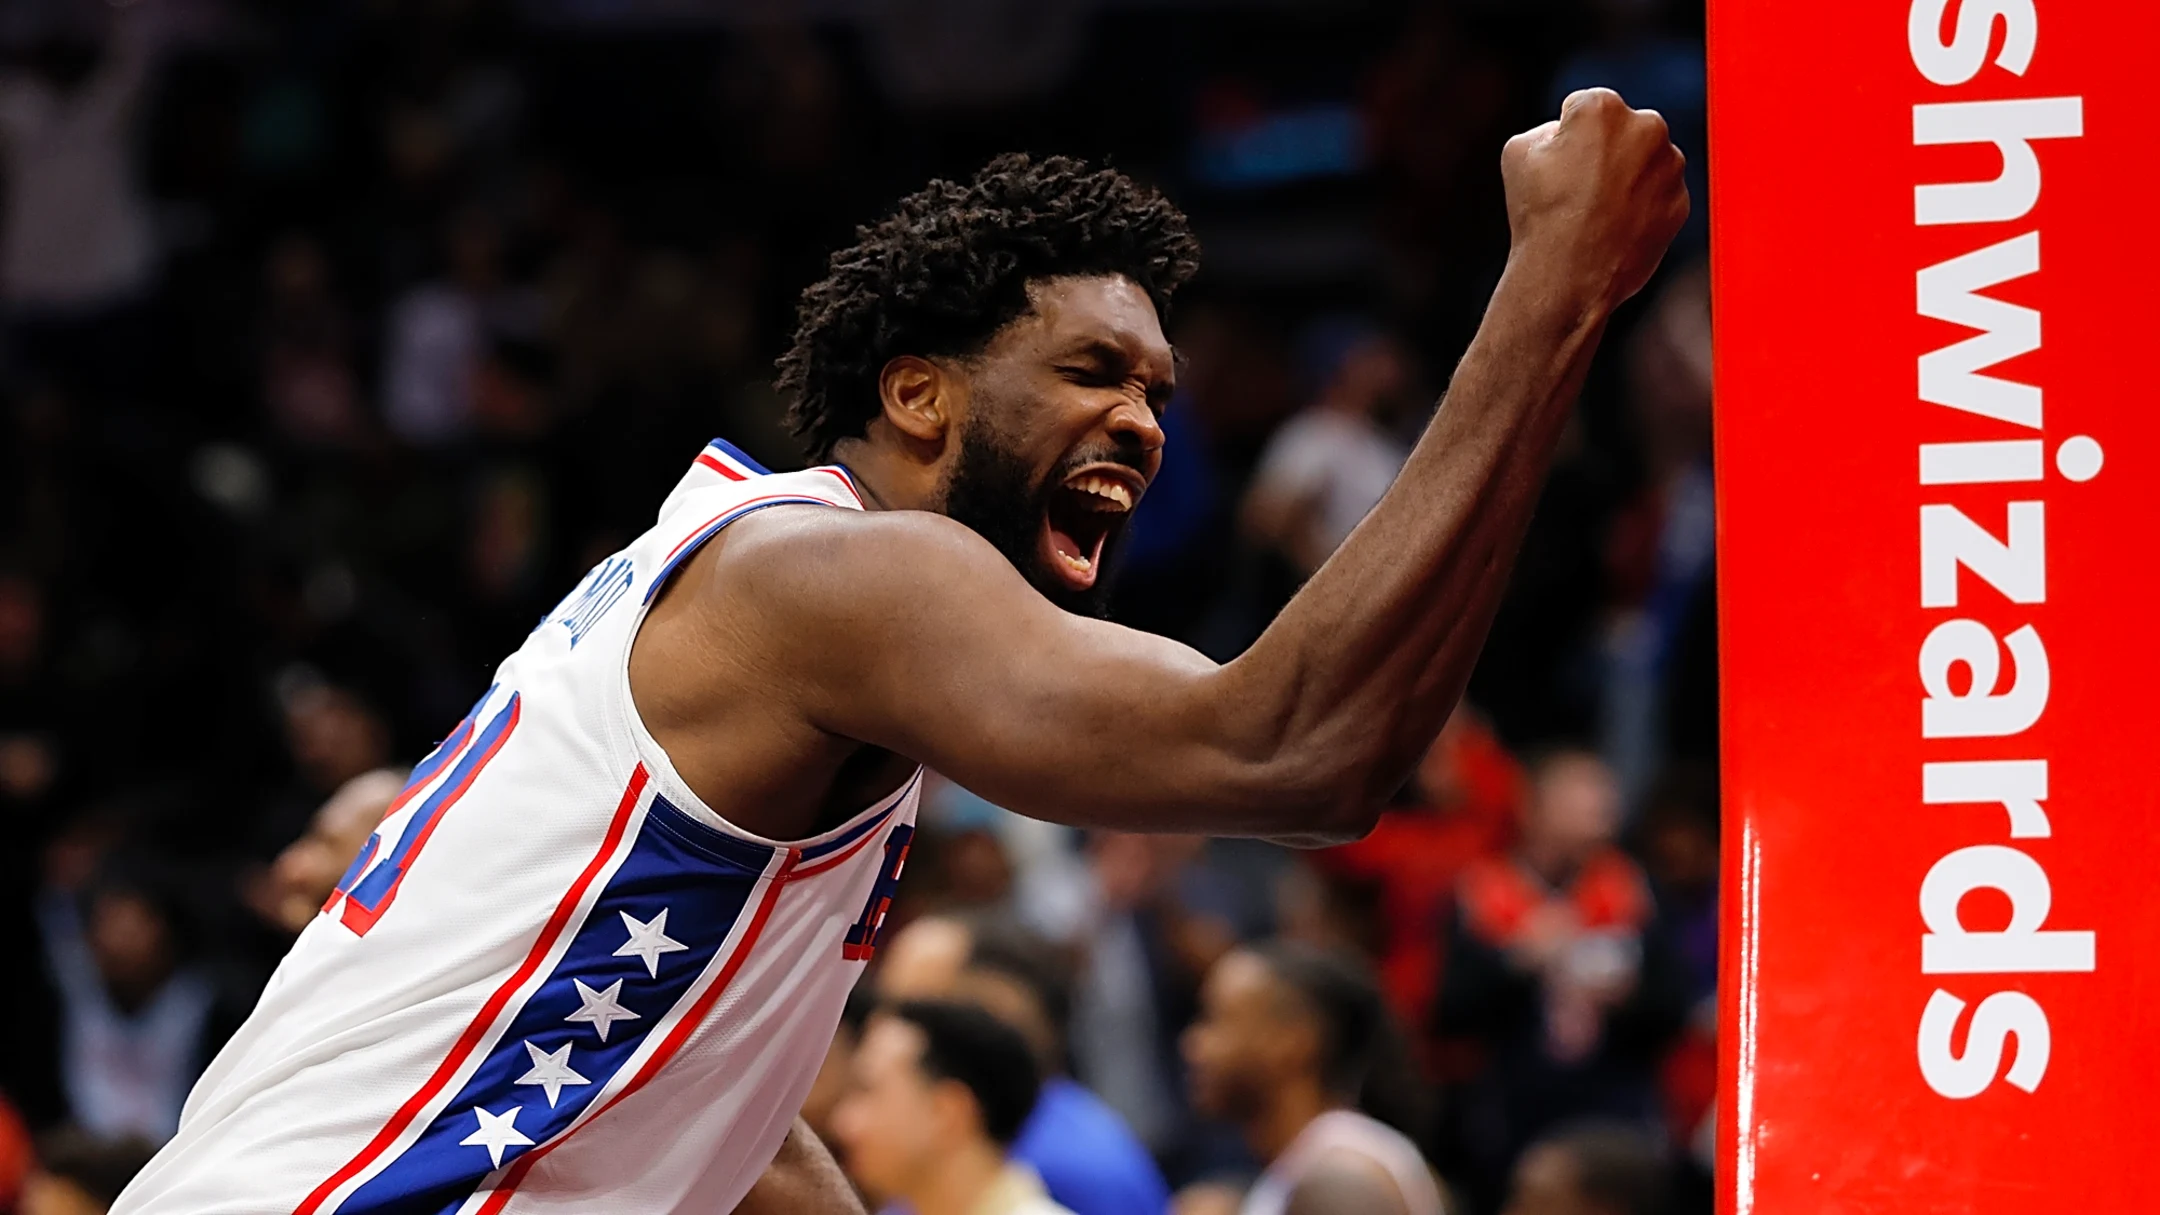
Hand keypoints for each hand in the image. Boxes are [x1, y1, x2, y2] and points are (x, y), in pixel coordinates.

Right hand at [1501, 88, 1690, 318]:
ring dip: (1627, 176)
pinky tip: (1615, 227)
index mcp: (1603, 107)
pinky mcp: (1681, 202)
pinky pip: (1659, 194)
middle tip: (1579, 187)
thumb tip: (1568, 135)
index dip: (1566, 136)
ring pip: (1645, 160)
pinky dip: (1642, 206)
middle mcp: (1647, 127)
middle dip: (1605, 149)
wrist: (1567, 278)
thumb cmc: (1539, 215)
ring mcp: (1670, 167)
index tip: (1558, 163)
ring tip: (1596, 212)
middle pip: (1623, 129)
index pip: (1584, 107)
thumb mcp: (1518, 152)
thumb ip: (1548, 129)